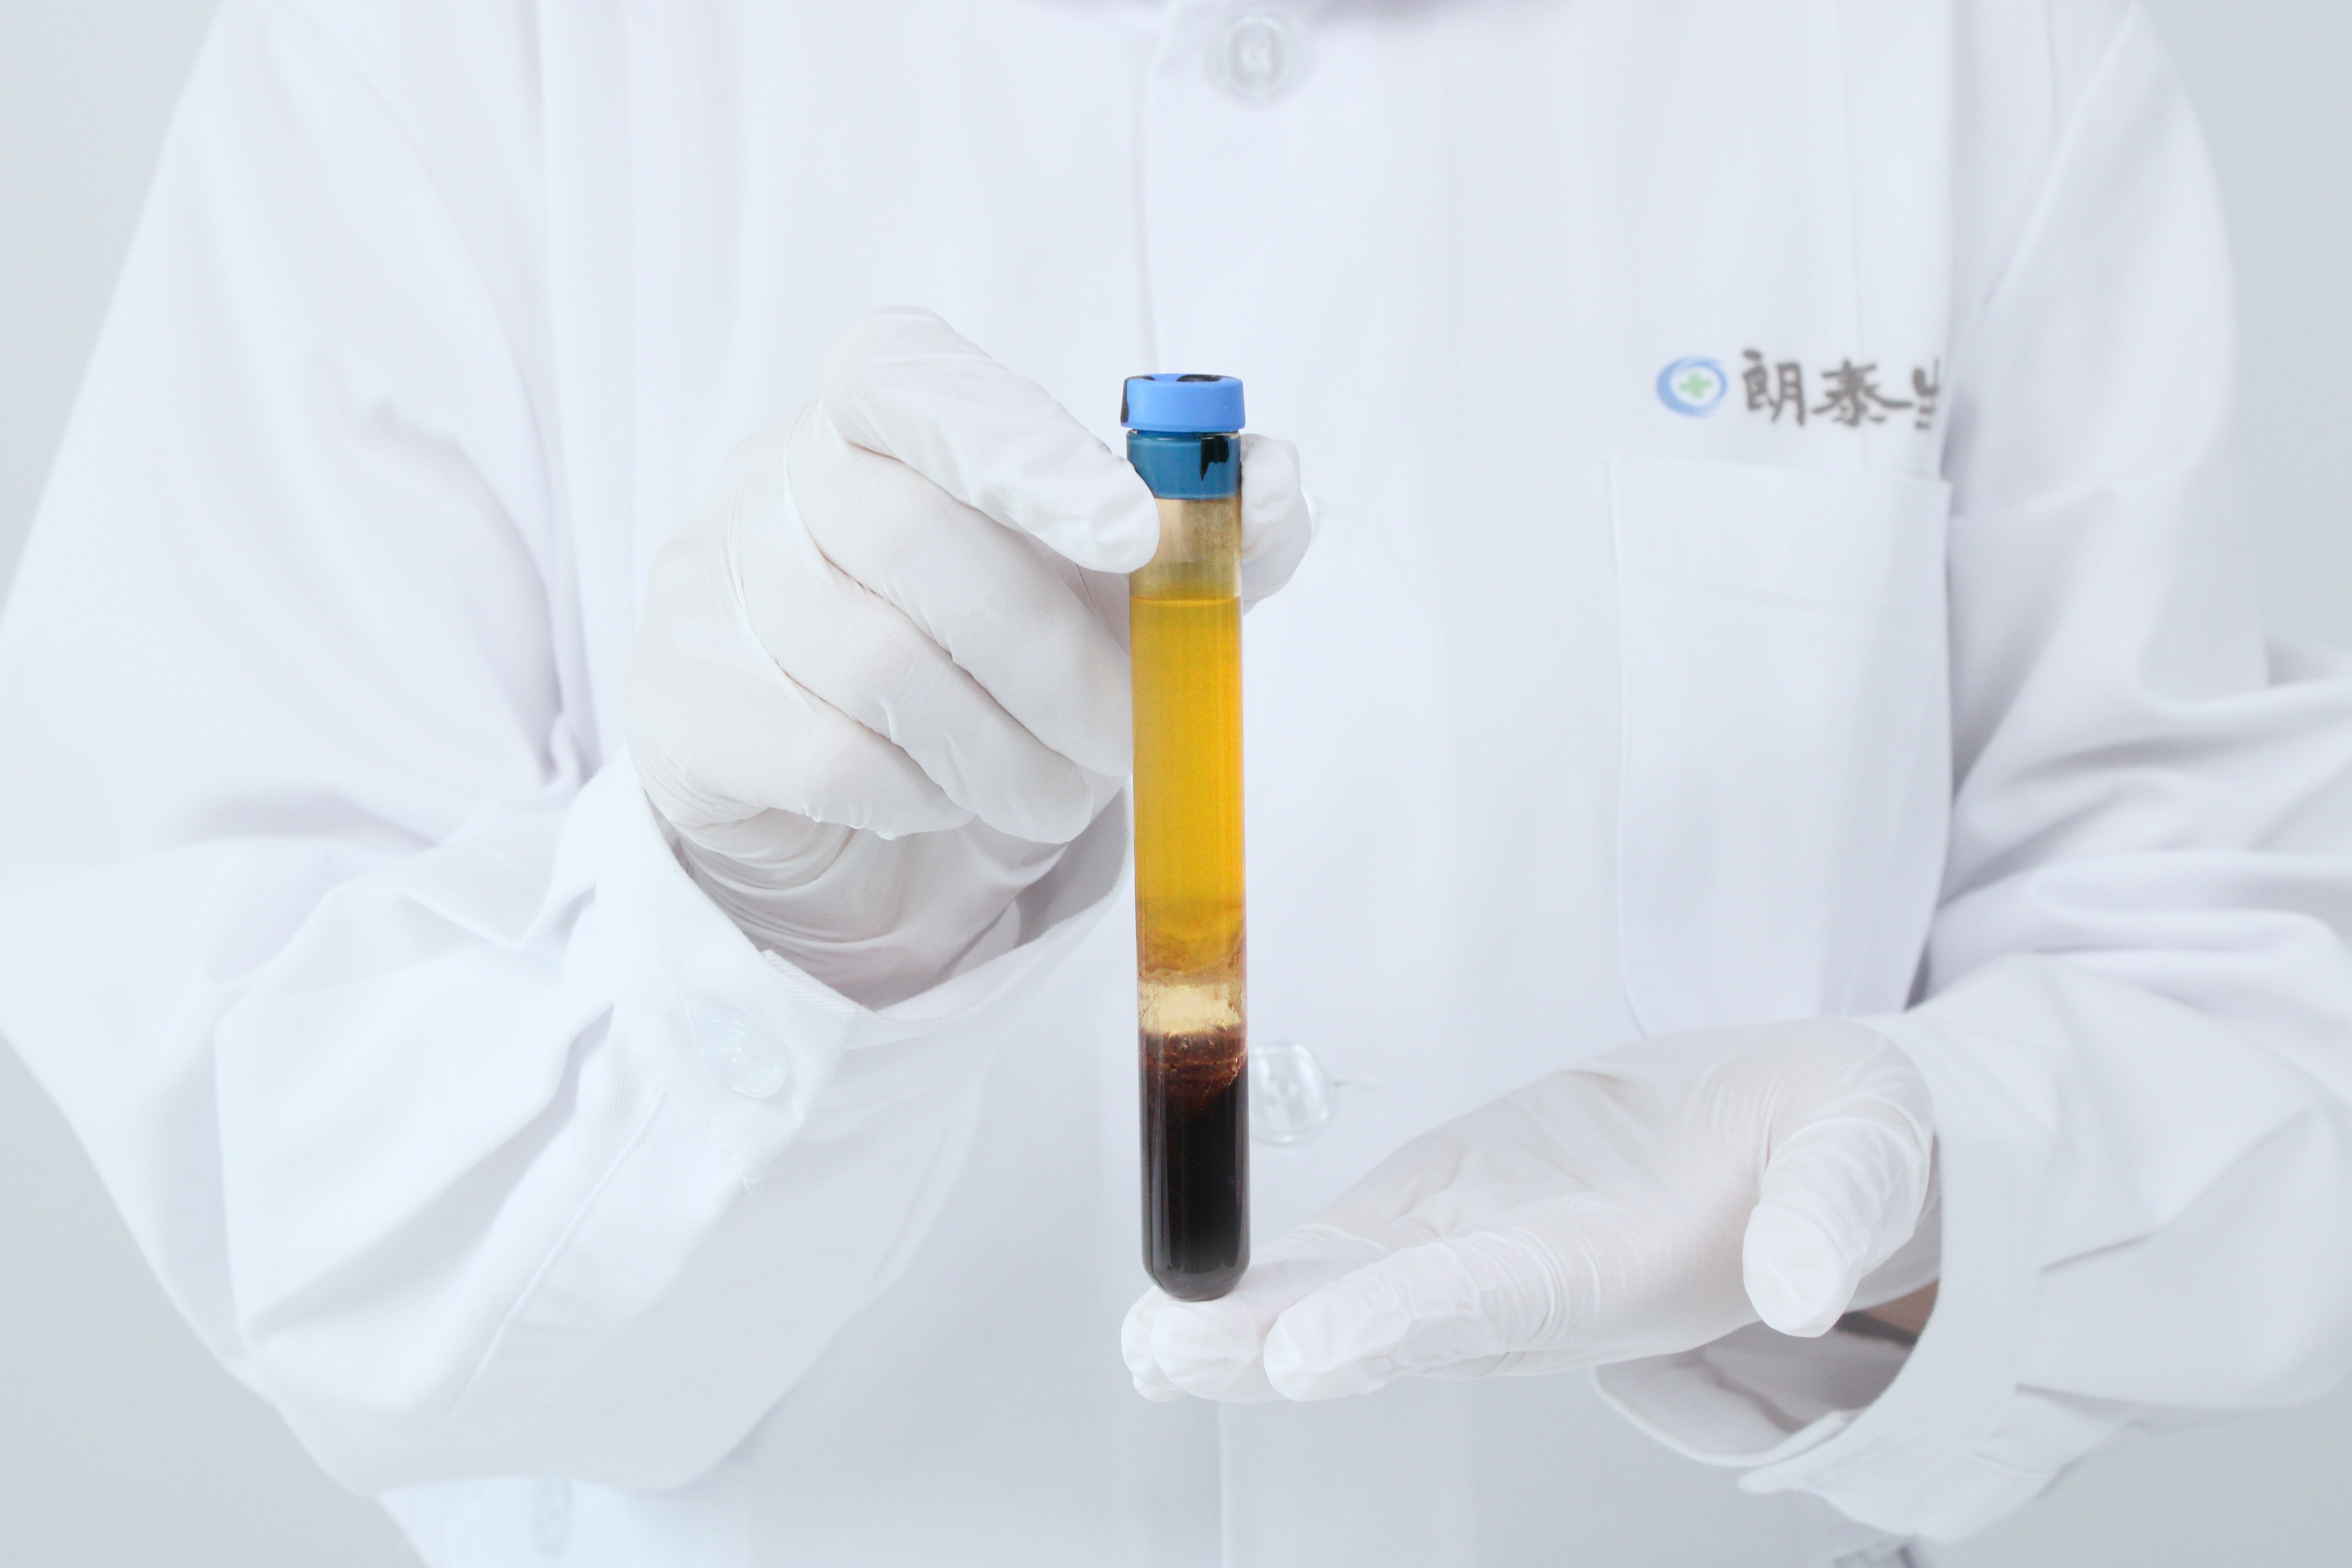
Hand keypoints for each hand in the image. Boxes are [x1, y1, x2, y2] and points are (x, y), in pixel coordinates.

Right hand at [626, 308, 1310, 1005]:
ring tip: (1056, 789)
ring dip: (1003, 751)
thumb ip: (1205, 533)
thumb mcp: (1110, 583)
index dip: (1021, 448)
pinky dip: (918, 794)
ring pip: (877, 668)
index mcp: (876, 399)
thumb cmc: (991, 640)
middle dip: (1055, 661)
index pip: (915, 381)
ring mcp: (708, 580)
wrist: (845, 764)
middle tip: (1130, 739)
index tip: (1134, 532)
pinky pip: (827, 756)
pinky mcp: (680, 701)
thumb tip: (1271, 488)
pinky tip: (944, 798)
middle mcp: (774, 469)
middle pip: (916, 542)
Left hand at [1124, 1020, 1936, 1400]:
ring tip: (1148, 1338)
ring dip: (1246, 1321)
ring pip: (1348, 1294)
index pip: (1496, 1307)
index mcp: (1621, 1276)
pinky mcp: (1448, 1208)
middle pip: (1390, 1321)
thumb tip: (1814, 1291)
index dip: (1403, 1325)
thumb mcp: (1863, 1156)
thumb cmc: (1831, 1144)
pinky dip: (1267, 1272)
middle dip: (1275, 1344)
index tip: (1308, 1354)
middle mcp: (1531, 1288)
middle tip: (1166, 1351)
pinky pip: (1348, 1247)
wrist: (1789, 1129)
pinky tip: (1190, 1292)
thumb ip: (1834, 1216)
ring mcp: (1477, 1252)